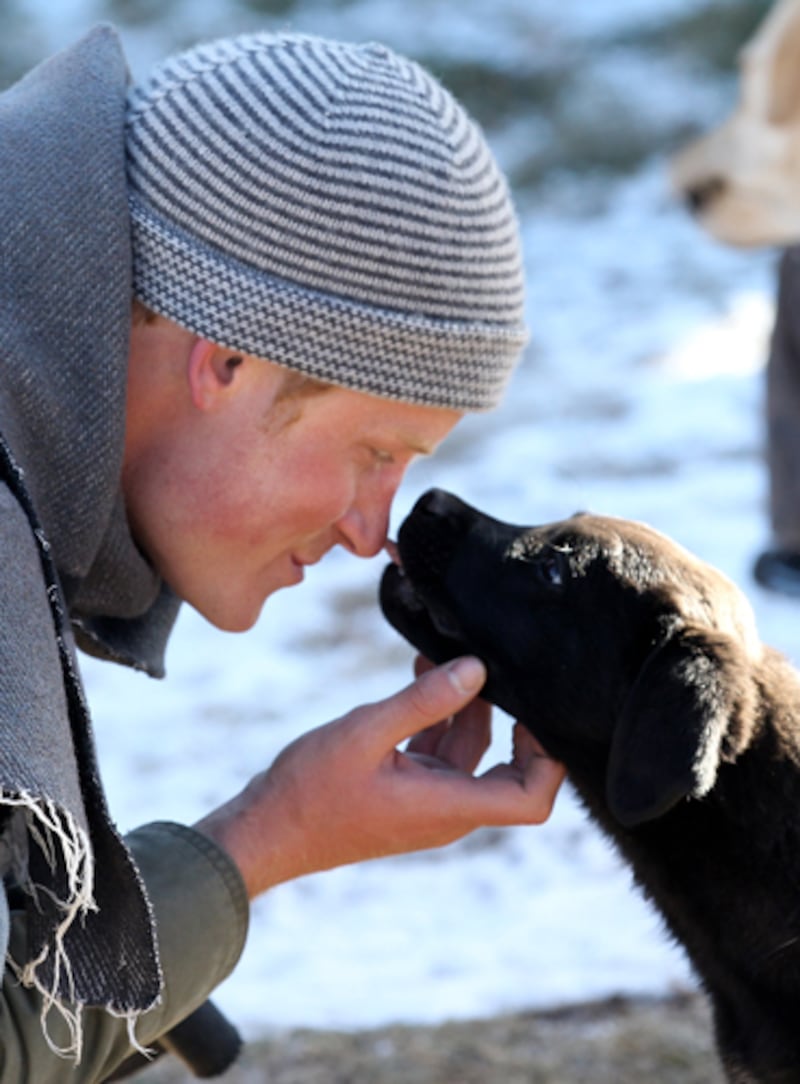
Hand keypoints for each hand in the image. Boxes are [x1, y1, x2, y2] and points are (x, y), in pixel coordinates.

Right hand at [195, 656, 564, 898]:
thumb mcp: (366, 732)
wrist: (266, 831)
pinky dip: (436, 717)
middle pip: (509, 771)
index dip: (547, 758)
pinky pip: (439, 753)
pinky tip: (421, 674)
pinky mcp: (407, 791)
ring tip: (447, 656)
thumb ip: (423, 701)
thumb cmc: (310, 790)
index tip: (534, 710)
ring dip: (465, 706)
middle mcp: (447, 810)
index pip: (531, 800)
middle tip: (499, 670)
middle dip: (509, 719)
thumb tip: (477, 668)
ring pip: (470, 753)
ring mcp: (427, 802)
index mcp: (448, 806)